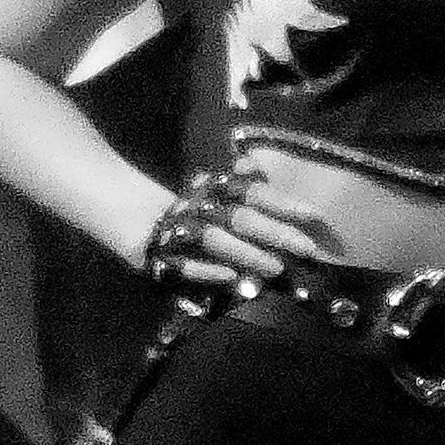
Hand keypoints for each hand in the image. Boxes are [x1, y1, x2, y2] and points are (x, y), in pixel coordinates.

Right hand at [139, 161, 336, 298]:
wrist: (129, 217)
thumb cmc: (190, 207)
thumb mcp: (215, 191)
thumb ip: (242, 185)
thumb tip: (255, 166)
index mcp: (215, 190)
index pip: (252, 193)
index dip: (283, 202)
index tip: (315, 215)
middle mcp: (198, 208)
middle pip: (240, 218)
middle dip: (275, 233)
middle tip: (307, 249)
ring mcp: (177, 232)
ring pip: (215, 240)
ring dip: (247, 253)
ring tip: (277, 267)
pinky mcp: (157, 258)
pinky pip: (181, 266)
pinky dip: (206, 271)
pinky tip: (231, 278)